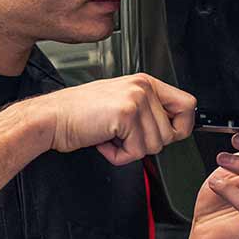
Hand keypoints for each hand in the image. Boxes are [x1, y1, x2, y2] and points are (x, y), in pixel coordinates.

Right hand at [30, 73, 197, 165]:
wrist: (50, 118)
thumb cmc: (78, 115)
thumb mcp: (119, 104)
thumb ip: (147, 111)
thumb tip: (174, 129)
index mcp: (144, 82)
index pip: (188, 104)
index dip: (181, 126)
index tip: (169, 135)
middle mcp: (143, 87)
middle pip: (172, 133)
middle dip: (147, 144)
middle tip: (122, 135)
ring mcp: (136, 99)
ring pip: (155, 145)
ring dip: (130, 150)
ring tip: (108, 135)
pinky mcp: (126, 114)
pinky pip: (136, 151)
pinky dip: (118, 155)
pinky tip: (103, 140)